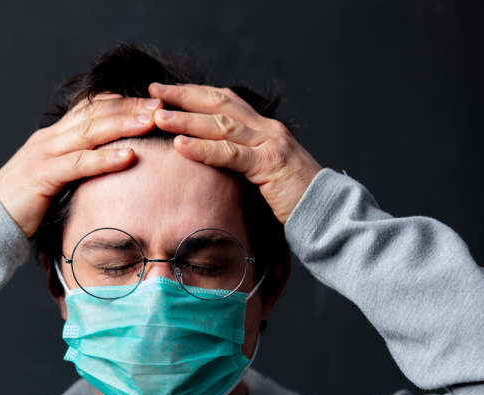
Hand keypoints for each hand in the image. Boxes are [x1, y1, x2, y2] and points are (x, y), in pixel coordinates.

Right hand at [0, 95, 162, 237]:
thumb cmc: (28, 205)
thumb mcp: (57, 179)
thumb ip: (79, 168)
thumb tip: (112, 169)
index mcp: (55, 137)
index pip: (93, 108)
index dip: (123, 102)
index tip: (154, 102)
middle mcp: (50, 139)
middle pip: (95, 113)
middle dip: (130, 107)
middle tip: (161, 104)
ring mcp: (44, 154)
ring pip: (90, 131)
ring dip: (124, 124)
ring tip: (152, 121)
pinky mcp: (42, 176)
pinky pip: (78, 163)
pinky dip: (104, 158)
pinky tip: (128, 156)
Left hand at [149, 83, 322, 224]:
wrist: (328, 214)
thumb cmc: (294, 201)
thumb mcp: (263, 177)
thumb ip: (242, 165)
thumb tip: (210, 169)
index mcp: (265, 129)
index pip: (225, 102)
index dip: (195, 94)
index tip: (167, 92)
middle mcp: (268, 129)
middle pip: (220, 103)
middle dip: (185, 95)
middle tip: (154, 91)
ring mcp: (271, 144)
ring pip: (222, 125)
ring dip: (187, 119)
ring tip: (159, 117)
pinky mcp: (271, 165)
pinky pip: (231, 154)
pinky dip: (204, 148)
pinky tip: (181, 146)